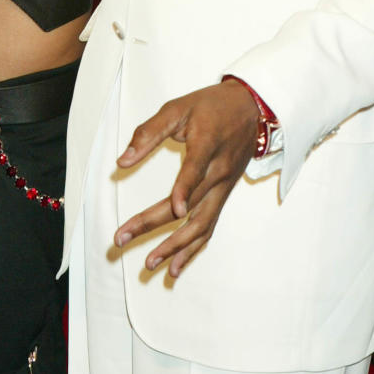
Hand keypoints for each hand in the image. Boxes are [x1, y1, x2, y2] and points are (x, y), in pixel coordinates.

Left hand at [114, 77, 259, 278]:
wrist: (252, 109)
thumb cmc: (210, 105)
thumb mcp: (177, 107)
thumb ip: (149, 133)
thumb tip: (122, 161)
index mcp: (207, 145)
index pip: (195, 171)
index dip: (185, 190)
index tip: (174, 210)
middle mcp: (218, 172)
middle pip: (189, 205)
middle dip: (153, 224)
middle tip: (120, 239)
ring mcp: (223, 188)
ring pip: (201, 225)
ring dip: (175, 247)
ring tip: (150, 263)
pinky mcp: (223, 196)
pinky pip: (208, 227)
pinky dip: (192, 249)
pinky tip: (174, 267)